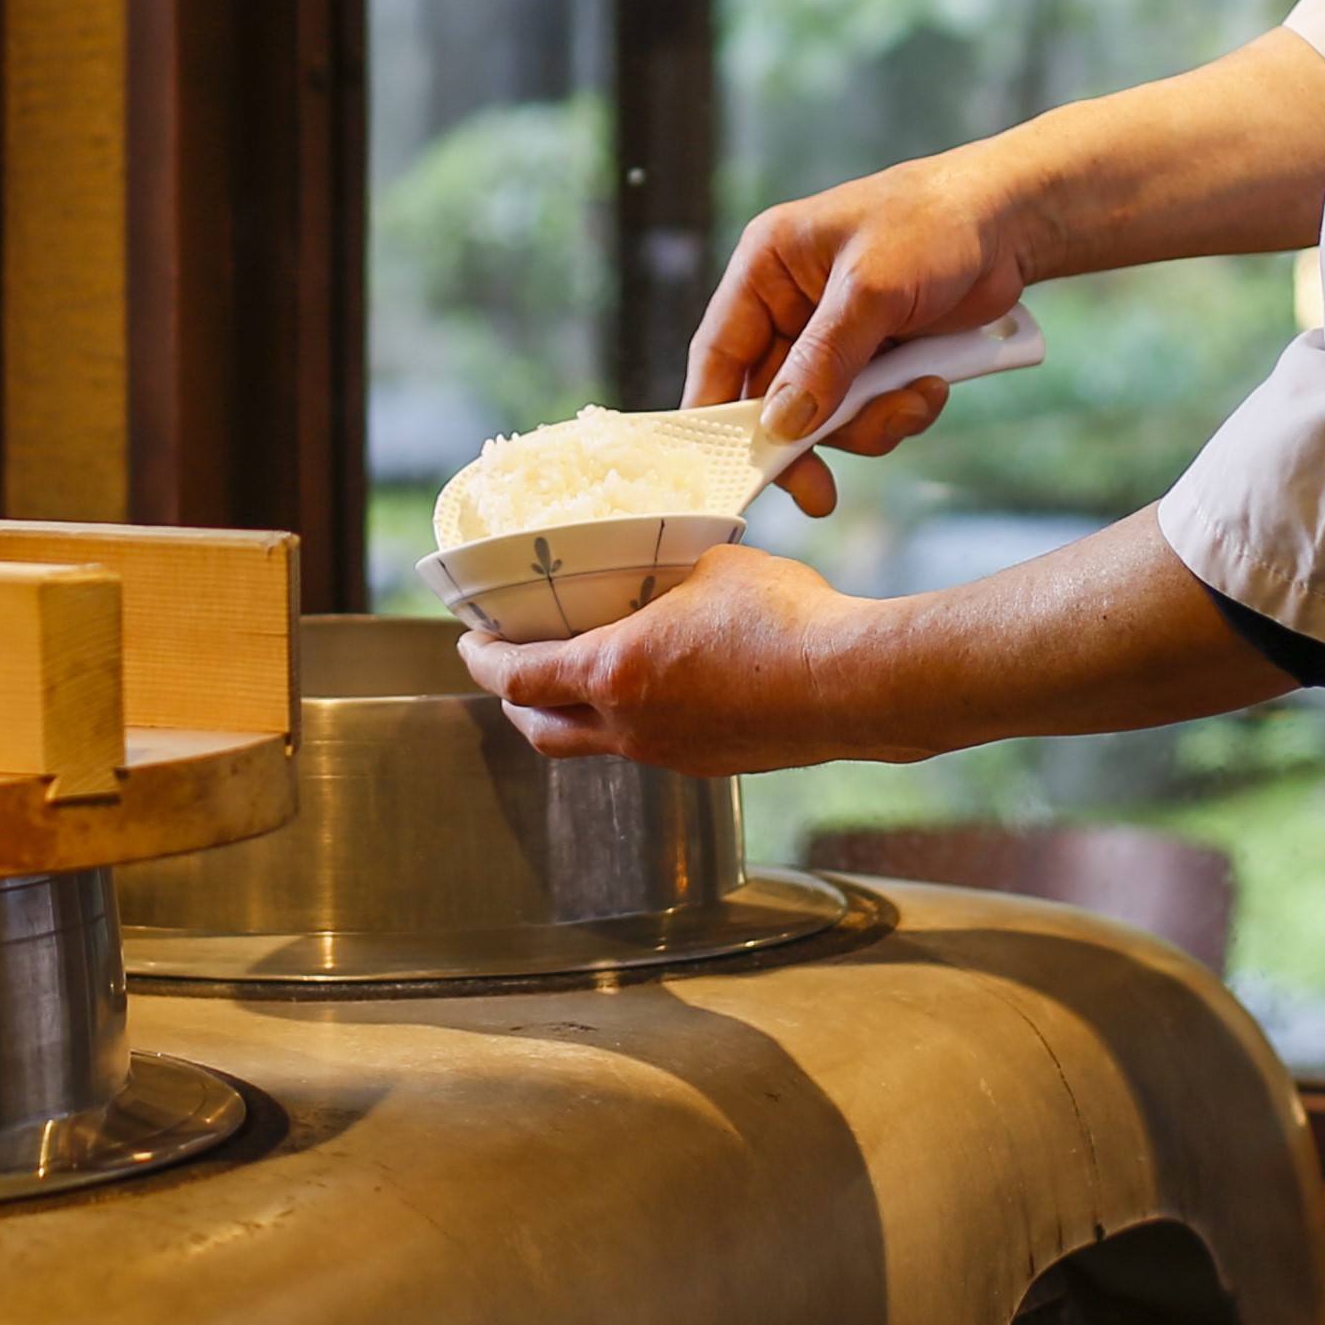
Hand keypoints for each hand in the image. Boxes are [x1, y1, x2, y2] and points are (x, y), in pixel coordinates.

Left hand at [455, 545, 912, 773]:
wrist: (853, 682)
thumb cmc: (785, 619)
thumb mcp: (709, 565)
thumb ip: (667, 570)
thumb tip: (662, 560)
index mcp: (614, 674)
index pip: (517, 678)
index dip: (483, 660)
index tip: (471, 641)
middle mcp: (631, 727)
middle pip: (540, 730)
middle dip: (514, 700)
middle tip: (509, 669)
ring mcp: (670, 754)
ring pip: (593, 746)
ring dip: (570, 716)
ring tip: (574, 681)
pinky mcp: (709, 764)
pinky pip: (646, 747)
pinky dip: (627, 723)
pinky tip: (653, 691)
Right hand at [686, 152, 1029, 519]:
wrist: (1012, 222)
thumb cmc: (935, 222)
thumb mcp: (872, 288)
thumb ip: (824, 358)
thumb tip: (783, 423)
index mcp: (767, 268)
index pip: (719, 352)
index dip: (717, 416)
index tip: (731, 472)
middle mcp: (790, 304)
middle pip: (771, 398)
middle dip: (810, 437)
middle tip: (819, 493)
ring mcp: (834, 335)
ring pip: (823, 415)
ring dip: (869, 423)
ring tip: (916, 400)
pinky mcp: (875, 357)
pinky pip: (866, 411)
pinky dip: (898, 412)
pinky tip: (932, 386)